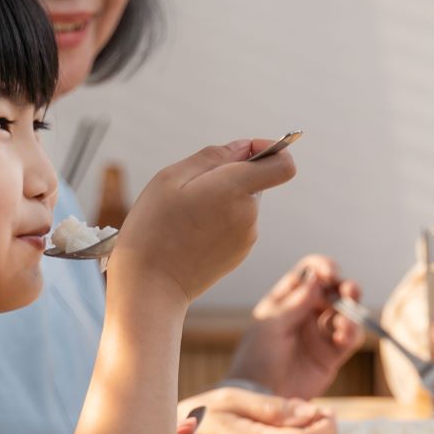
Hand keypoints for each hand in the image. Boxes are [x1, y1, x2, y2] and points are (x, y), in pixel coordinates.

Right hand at [110, 138, 297, 303]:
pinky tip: (190, 233)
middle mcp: (249, 213)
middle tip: (189, 190)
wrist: (150, 285)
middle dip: (229, 177)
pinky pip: (235, 225)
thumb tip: (243, 147)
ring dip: (220, 201)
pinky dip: (218, 222)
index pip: (283, 165)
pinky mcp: (239, 254)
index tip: (249, 150)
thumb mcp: (170, 178)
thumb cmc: (153, 228)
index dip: (272, 151)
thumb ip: (212, 157)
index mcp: (235, 189)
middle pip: (255, 182)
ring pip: (242, 204)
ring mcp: (247, 237)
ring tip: (185, 216)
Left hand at [227, 254, 365, 398]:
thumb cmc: (256, 359)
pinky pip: (350, 338)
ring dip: (351, 311)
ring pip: (346, 313)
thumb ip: (294, 303)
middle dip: (344, 287)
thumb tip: (316, 278)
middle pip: (333, 291)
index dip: (322, 268)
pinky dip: (352, 333)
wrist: (261, 395)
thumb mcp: (270, 326)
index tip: (329, 272)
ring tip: (344, 323)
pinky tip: (344, 336)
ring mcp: (320, 334)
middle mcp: (306, 314)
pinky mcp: (332, 354)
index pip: (309, 275)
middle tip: (348, 291)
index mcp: (287, 301)